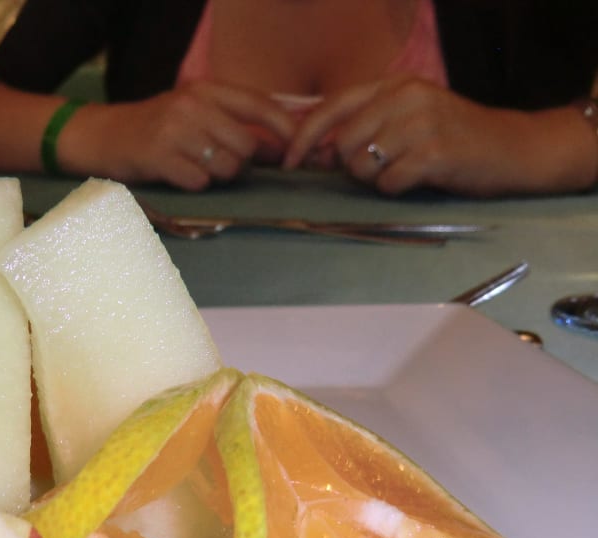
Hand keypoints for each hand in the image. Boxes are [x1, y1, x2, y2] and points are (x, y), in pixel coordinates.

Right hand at [65, 81, 294, 190]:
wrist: (103, 136)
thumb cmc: (156, 128)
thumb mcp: (195, 114)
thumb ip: (235, 125)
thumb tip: (279, 149)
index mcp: (205, 90)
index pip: (259, 106)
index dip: (284, 129)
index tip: (295, 151)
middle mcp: (192, 106)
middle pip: (245, 146)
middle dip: (240, 163)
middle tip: (220, 164)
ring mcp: (174, 131)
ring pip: (225, 167)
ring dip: (218, 176)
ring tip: (198, 169)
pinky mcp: (159, 158)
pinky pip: (199, 182)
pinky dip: (195, 185)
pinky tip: (179, 176)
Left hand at [282, 76, 595, 196]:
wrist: (512, 149)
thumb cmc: (453, 139)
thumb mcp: (408, 118)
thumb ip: (364, 126)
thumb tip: (315, 152)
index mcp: (394, 85)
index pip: (331, 107)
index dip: (303, 137)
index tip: (289, 162)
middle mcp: (406, 96)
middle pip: (342, 143)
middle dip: (350, 166)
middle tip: (380, 168)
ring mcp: (421, 123)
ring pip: (361, 164)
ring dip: (374, 179)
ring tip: (403, 171)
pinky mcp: (434, 152)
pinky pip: (388, 182)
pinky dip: (396, 189)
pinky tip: (418, 179)